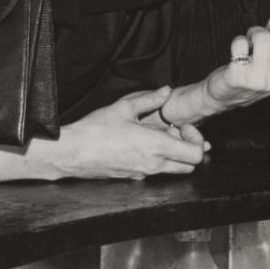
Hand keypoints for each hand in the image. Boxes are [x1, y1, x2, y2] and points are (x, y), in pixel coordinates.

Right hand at [45, 88, 207, 178]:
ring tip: (158, 137)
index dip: (197, 139)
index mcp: (157, 146)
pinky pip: (155, 172)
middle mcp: (154, 164)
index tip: (183, 126)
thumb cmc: (96, 130)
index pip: (196, 154)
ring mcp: (143, 173)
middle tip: (175, 132)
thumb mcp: (124, 107)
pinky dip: (158, 160)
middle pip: (190, 166)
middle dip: (189, 149)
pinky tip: (142, 145)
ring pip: (173, 170)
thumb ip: (150, 99)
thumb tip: (166, 90)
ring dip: (174, 155)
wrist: (72, 153)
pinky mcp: (132, 177)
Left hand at [197, 9, 269, 114]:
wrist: (228, 98)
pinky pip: (241, 43)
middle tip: (268, 27)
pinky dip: (239, 41)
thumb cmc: (257, 75)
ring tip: (252, 41)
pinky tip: (239, 51)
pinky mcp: (239, 77)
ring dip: (255, 31)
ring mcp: (260, 80)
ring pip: (263, 37)